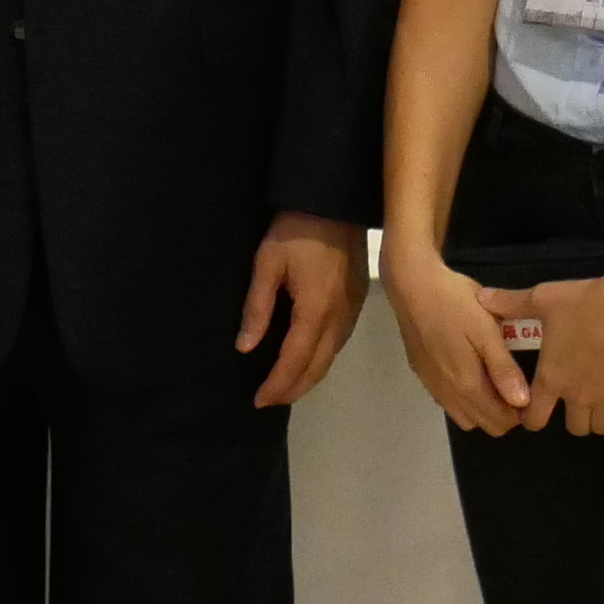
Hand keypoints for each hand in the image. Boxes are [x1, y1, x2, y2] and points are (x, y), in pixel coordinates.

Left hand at [238, 211, 365, 408]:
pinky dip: (322, 360)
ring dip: (309, 377)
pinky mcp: (357, 302)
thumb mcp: (267, 264)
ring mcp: (352, 312)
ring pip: (331, 358)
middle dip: (293, 389)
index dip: (276, 384)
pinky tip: (309, 360)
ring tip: (286, 387)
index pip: (294, 361)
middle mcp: (339, 319)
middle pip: (317, 367)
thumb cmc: (296, 230)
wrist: (336, 202)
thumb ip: (257, 308)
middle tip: (269, 401)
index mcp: (316, 312)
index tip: (258, 400)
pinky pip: (339, 343)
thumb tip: (246, 347)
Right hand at [385, 246, 533, 433]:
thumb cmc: (454, 302)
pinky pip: (448, 402)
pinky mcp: (422, 374)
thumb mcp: (486, 330)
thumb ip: (503, 368)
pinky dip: (463, 398)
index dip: (520, 412)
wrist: (411, 284)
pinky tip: (467, 370)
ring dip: (482, 408)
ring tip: (492, 378)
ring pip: (464, 417)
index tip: (528, 389)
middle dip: (503, 413)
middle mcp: (448, 393)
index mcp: (467, 383)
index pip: (500, 421)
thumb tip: (522, 403)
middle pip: (484, 424)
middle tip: (513, 381)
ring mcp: (432, 385)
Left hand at [520, 271, 603, 436]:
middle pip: (574, 428)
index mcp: (551, 378)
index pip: (534, 419)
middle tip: (576, 398)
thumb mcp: (543, 299)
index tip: (536, 410)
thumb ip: (511, 303)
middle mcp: (578, 397)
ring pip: (599, 429)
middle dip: (573, 417)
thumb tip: (481, 298)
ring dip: (598, 419)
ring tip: (601, 401)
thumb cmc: (585, 302)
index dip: (532, 418)